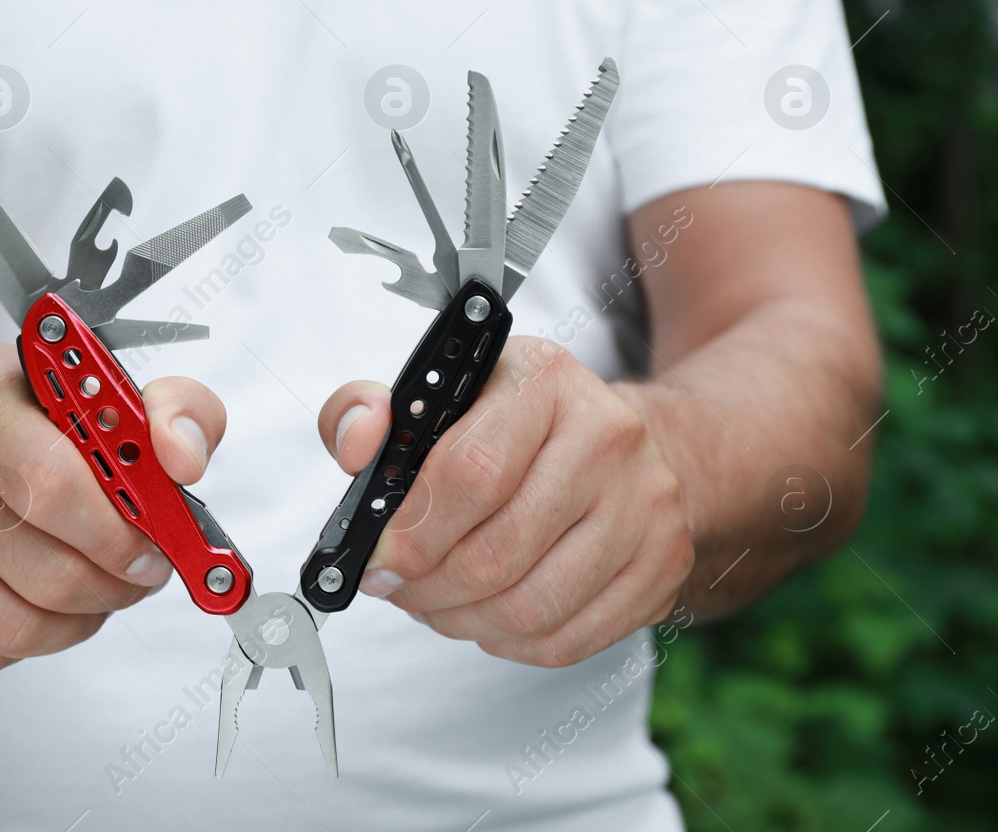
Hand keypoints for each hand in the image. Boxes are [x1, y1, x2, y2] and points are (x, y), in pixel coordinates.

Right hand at [0, 343, 224, 676]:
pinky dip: (31, 642)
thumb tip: (185, 457)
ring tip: (95, 590)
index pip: (52, 482)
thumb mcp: (96, 391)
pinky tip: (39, 601)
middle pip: (45, 570)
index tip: (154, 542)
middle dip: (114, 586)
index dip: (119, 532)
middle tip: (138, 574)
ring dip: (80, 622)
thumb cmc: (19, 427)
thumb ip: (172, 407)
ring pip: (16, 627)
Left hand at [319, 337, 693, 666]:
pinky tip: (484, 618)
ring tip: (433, 605)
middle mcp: (609, 435)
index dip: (412, 532)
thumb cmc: (512, 424)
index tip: (378, 558)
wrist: (625, 440)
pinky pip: (568, 637)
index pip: (472, 472)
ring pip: (531, 605)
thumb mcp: (438, 394)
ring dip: (462, 620)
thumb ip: (368, 409)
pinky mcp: (665, 565)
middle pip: (498, 551)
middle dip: (428, 586)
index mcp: (543, 380)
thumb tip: (357, 441)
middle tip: (398, 589)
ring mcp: (647, 504)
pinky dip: (509, 642)